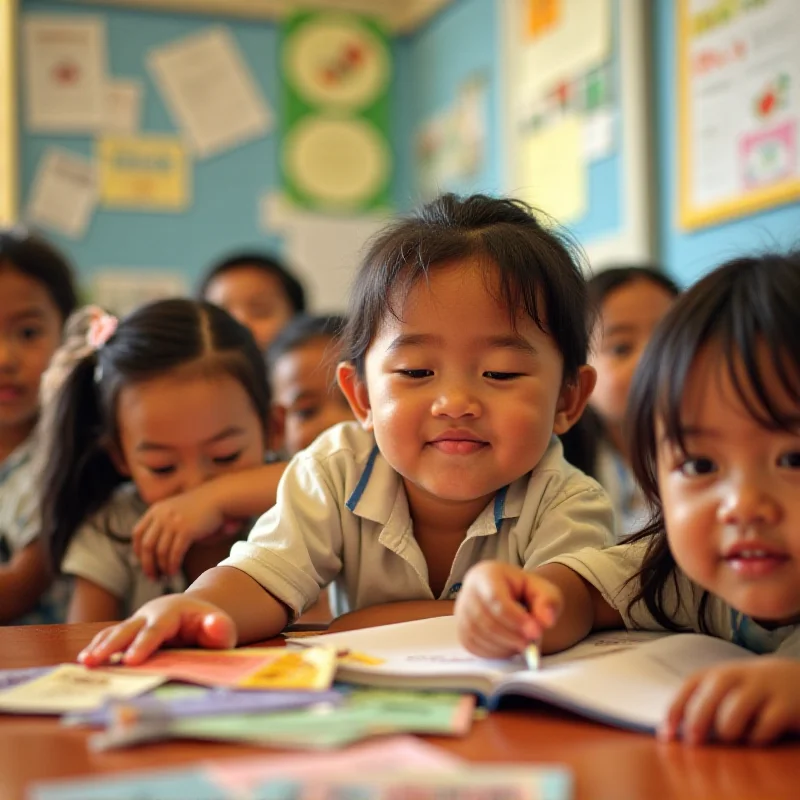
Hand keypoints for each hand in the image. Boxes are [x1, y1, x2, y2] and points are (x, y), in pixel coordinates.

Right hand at [77, 594, 236, 666]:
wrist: (197, 616)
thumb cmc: (211, 626)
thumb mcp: (222, 628)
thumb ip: (220, 628)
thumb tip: (216, 625)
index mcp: (172, 612)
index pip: (157, 629)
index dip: (144, 644)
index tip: (132, 660)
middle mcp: (150, 614)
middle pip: (129, 629)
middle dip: (112, 645)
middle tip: (94, 661)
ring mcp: (137, 622)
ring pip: (116, 632)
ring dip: (99, 646)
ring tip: (84, 662)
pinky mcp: (129, 632)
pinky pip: (111, 637)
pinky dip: (98, 647)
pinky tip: (85, 661)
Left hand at [133, 487, 241, 579]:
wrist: (217, 498)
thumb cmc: (198, 507)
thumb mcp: (173, 510)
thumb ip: (161, 523)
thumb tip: (151, 549)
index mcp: (155, 511)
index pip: (137, 534)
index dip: (138, 552)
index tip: (144, 563)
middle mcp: (162, 516)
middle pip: (146, 546)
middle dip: (148, 565)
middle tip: (153, 577)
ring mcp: (173, 523)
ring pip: (160, 552)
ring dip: (162, 568)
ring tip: (167, 576)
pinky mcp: (186, 530)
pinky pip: (175, 553)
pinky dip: (173, 565)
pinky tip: (174, 571)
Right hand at [455, 561, 561, 658]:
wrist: (509, 596)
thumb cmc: (524, 592)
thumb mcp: (543, 589)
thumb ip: (548, 601)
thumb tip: (545, 621)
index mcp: (486, 574)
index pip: (495, 597)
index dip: (515, 617)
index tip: (535, 632)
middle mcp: (468, 590)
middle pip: (485, 618)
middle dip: (511, 635)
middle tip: (532, 643)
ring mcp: (461, 612)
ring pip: (478, 635)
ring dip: (504, 645)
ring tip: (523, 644)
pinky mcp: (461, 631)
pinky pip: (474, 646)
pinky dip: (494, 652)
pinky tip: (509, 647)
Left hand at [661, 658, 799, 744]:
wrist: (799, 679)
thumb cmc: (754, 691)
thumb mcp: (729, 688)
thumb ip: (706, 702)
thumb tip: (676, 731)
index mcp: (720, 673)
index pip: (691, 686)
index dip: (676, 709)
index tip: (666, 734)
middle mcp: (739, 676)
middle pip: (712, 694)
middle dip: (698, 720)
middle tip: (693, 742)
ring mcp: (764, 688)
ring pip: (737, 710)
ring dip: (728, 729)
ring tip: (731, 737)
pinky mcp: (787, 705)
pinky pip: (766, 725)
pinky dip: (757, 736)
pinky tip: (758, 738)